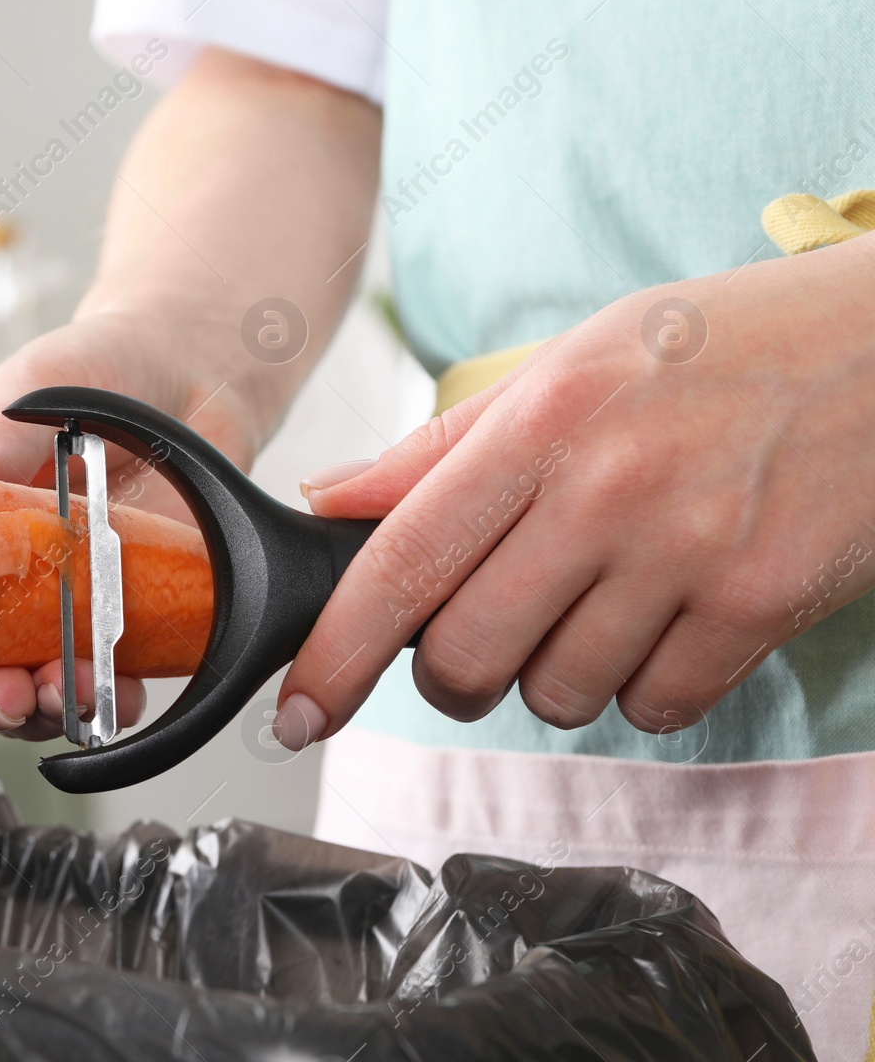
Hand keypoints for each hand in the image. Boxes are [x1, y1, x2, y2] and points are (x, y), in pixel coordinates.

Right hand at [0, 45, 379, 738]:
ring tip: (57, 693)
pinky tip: (113, 699)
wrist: (188, 375)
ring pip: (15, 691)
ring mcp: (48, 609)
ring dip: (28, 710)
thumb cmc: (92, 372)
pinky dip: (103, 707)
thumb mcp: (31, 391)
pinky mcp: (114, 624)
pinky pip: (100, 689)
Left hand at [275, 234, 874, 748]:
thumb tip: (331, 499)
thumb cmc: (720, 350)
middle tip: (481, 641)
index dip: (334, 652)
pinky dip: (645, 688)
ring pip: (559, 694)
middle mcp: (608, 487)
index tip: (298, 711)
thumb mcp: (571, 362)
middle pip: (466, 657)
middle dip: (452, 675)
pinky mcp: (763, 603)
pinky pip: (658, 707)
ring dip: (556, 675)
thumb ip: (442, 445)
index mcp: (542, 418)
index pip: (402, 560)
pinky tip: (668, 622)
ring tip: (601, 602)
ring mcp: (691, 550)